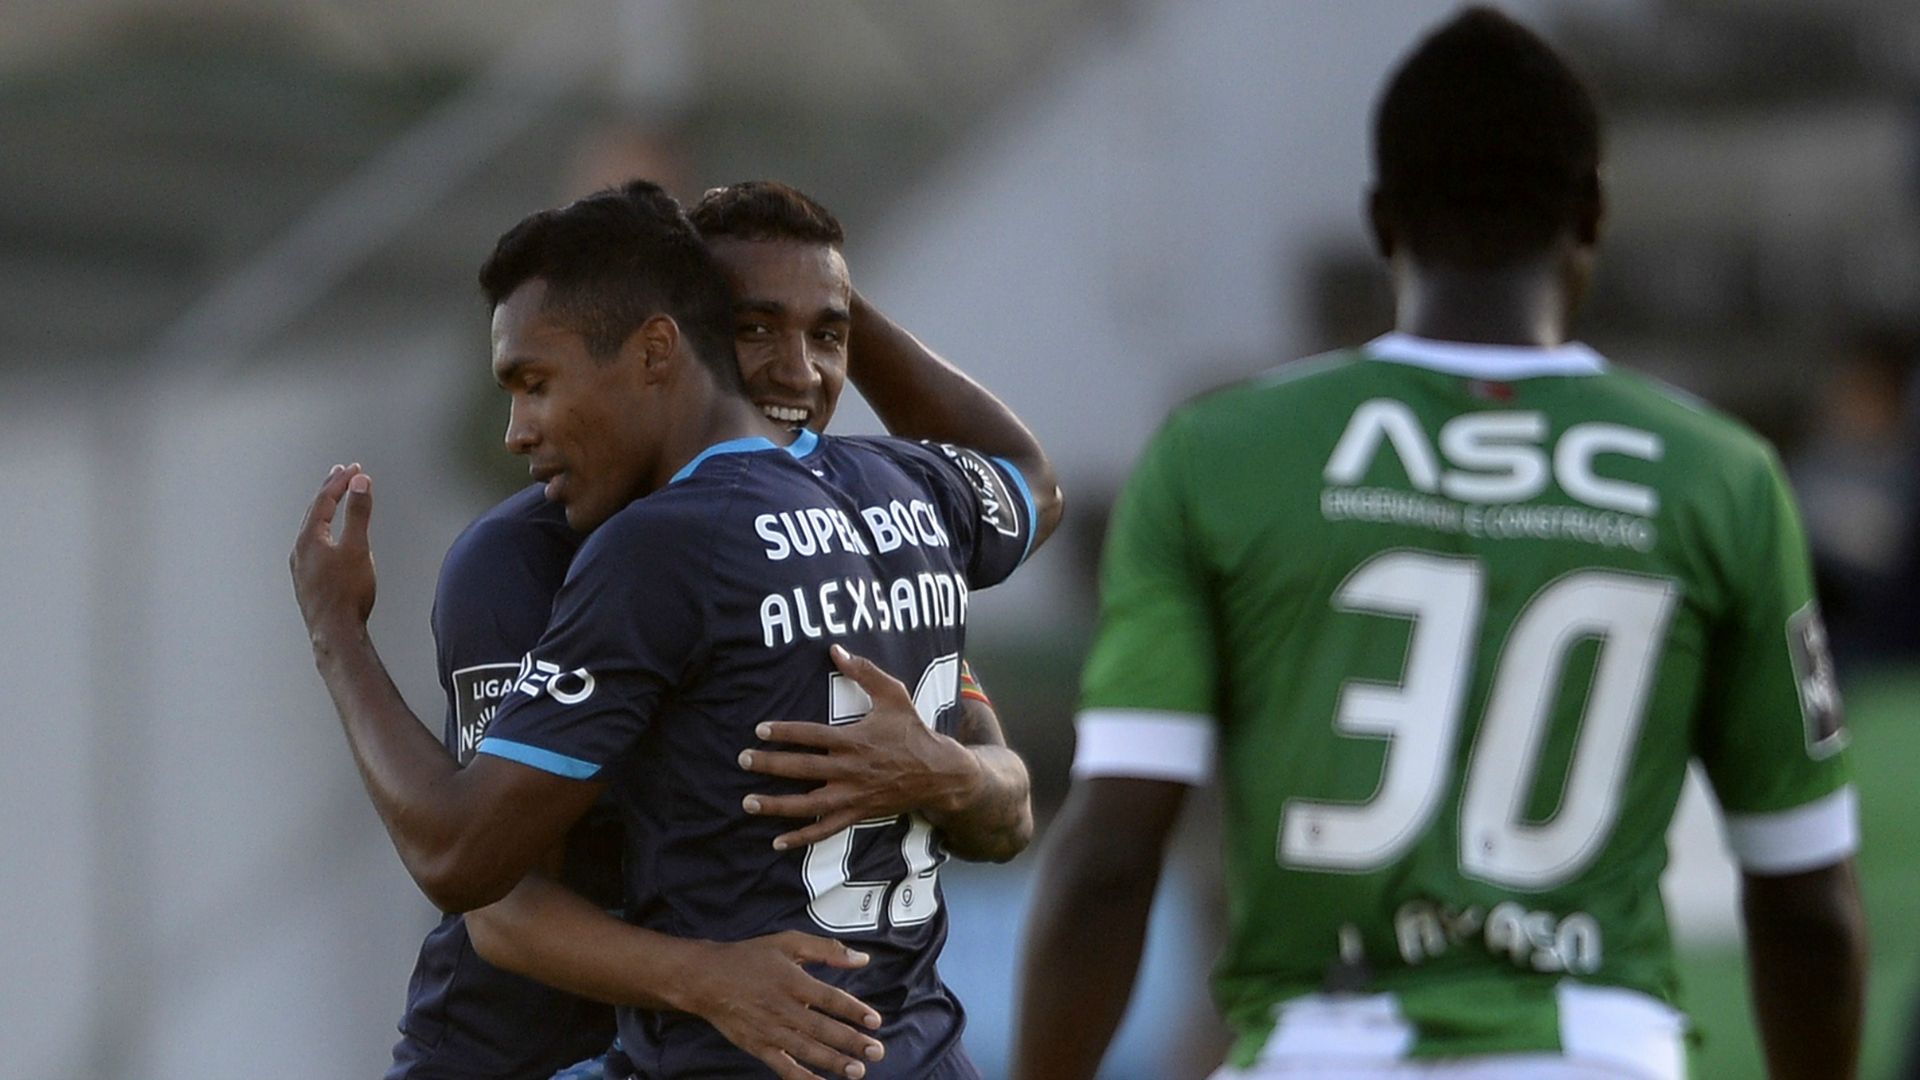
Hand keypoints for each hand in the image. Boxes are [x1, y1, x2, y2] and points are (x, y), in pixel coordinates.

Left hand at [290, 463, 377, 642]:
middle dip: (330, 491)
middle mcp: (300, 550)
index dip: (340, 482)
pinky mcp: (307, 581)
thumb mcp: (358, 548)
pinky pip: (313, 545)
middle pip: (314, 512)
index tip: (354, 468)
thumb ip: (359, 513)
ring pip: (311, 529)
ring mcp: (301, 567)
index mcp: (309, 538)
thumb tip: (360, 482)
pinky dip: (323, 530)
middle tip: (341, 474)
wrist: (335, 632)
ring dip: (325, 510)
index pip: (324, 500)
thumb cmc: (347, 593)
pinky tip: (328, 539)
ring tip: (334, 500)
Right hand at [680, 930, 885, 1079]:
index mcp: (793, 981)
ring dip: (833, 1062)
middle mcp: (783, 1008)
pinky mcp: (758, 1046)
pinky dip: (802, 1078)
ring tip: (857, 1071)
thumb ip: (826, 950)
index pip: (830, 999)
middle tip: (876, 1052)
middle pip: (823, 1029)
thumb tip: (861, 958)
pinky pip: (783, 1066)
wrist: (707, 978)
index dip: (854, 1010)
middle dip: (852, 1042)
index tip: (875, 1021)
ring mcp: (770, 1030)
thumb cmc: (749, 958)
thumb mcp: (788, 942)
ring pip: (807, 1050)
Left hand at [741, 645, 982, 849]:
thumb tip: (835, 650)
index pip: (811, 735)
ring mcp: (852, 795)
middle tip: (742, 760)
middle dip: (770, 765)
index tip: (759, 730)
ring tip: (748, 802)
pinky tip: (778, 842)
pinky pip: (826, 829)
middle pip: (802, 768)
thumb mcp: (893, 695)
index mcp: (854, 740)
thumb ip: (864, 672)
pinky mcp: (857, 813)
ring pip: (808, 804)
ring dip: (776, 805)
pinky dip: (802, 837)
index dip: (784, 733)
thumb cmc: (912, 731)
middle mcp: (849, 769)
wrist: (938, 772)